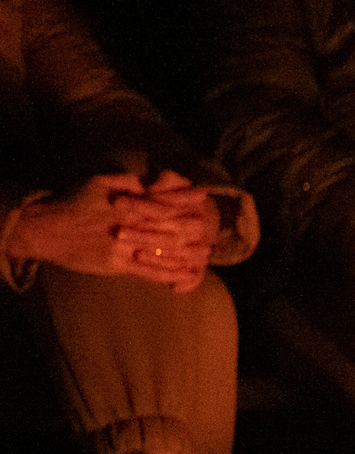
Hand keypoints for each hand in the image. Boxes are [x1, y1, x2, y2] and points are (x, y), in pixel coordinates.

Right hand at [6, 171, 213, 288]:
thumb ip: (130, 181)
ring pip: (162, 250)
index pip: (162, 200)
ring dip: (186, 252)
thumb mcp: (100, 182)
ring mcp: (123, 247)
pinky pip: (149, 271)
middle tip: (211, 229)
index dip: (184, 199)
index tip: (204, 196)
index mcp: (125, 204)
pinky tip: (188, 275)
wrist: (44, 228)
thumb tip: (156, 178)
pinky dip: (170, 273)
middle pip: (167, 226)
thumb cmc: (73, 201)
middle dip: (191, 228)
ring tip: (206, 252)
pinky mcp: (116, 264)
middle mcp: (128, 225)